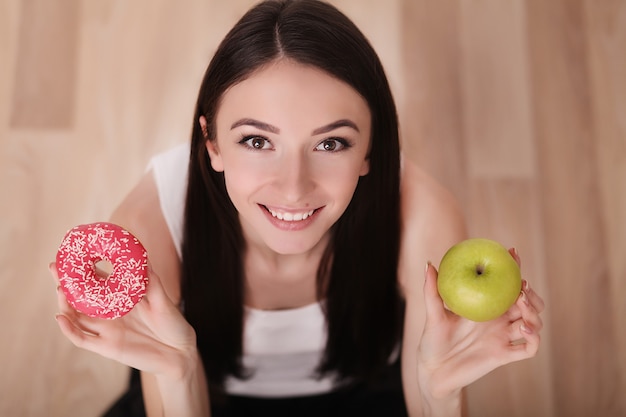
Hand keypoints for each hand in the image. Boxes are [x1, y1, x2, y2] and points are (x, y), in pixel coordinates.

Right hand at [51, 262, 197, 379]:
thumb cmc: (172, 324)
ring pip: (77, 317)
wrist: (180, 353)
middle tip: (54, 267)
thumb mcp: (163, 300)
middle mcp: (109, 313)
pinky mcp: (106, 347)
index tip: (71, 251)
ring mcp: (106, 330)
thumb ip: (151, 282)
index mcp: (120, 299)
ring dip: (65, 304)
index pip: (96, 280)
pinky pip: (82, 339)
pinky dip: (69, 330)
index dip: (83, 268)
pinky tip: (60, 318)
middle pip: (80, 297)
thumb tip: (143, 258)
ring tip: (59, 289)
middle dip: (65, 283)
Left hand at [417, 249, 543, 400]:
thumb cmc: (432, 340)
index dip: (513, 268)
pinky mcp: (504, 356)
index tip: (512, 253)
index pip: (505, 284)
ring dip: (534, 313)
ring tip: (521, 304)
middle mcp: (498, 321)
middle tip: (521, 287)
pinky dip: (533, 338)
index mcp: (485, 306)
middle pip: (528, 304)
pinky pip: (528, 349)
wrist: (433, 371)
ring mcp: (503, 338)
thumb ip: (432, 291)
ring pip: (533, 323)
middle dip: (531, 293)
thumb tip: (429, 264)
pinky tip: (523, 328)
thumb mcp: (432, 313)